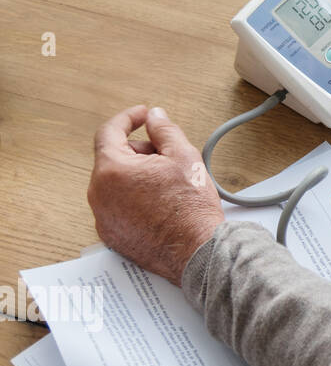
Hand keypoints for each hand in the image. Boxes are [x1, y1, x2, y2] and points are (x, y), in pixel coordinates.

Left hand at [87, 105, 224, 285]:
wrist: (196, 249)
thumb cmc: (190, 208)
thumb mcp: (183, 155)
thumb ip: (164, 129)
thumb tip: (155, 117)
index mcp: (111, 170)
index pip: (109, 132)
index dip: (128, 118)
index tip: (141, 115)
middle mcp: (99, 194)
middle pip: (114, 159)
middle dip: (140, 152)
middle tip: (168, 157)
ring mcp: (103, 217)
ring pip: (116, 183)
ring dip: (138, 176)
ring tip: (169, 184)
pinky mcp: (112, 235)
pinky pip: (118, 207)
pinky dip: (134, 199)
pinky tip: (161, 204)